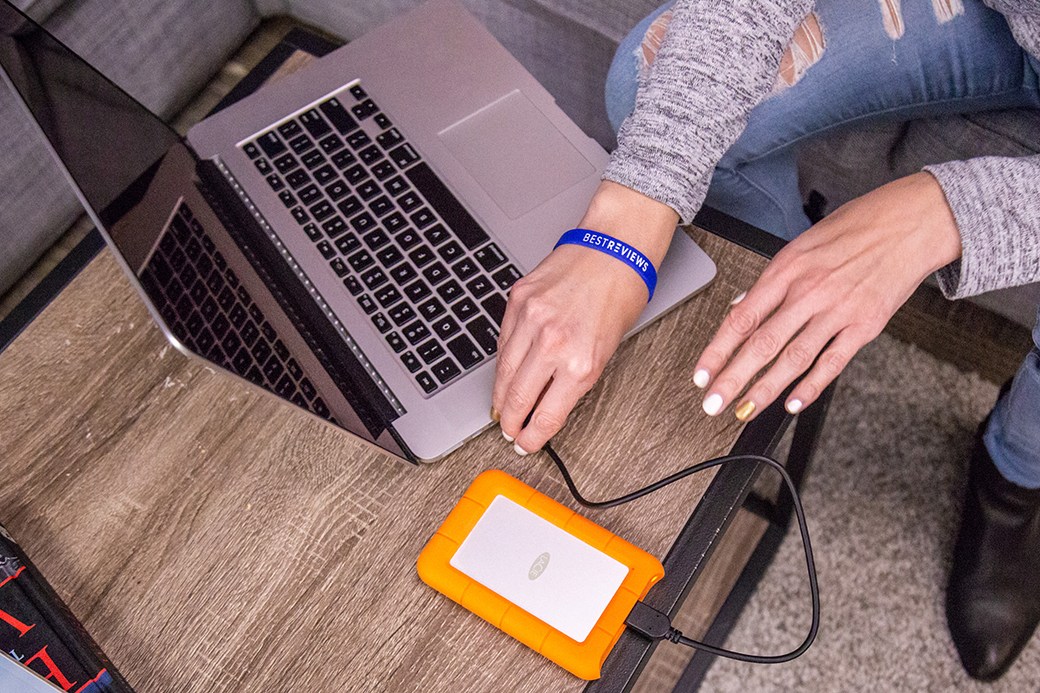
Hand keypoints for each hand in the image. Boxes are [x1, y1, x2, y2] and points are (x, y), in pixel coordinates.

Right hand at [492, 182, 678, 453]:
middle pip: (516, 398)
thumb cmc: (621, 292)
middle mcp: (552, 343)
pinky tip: (505, 372)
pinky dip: (502, 361)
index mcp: (580, 362)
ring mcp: (530, 319)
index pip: (545, 415)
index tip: (526, 443)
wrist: (613, 246)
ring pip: (502, 371)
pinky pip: (502, 341)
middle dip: (508, 421)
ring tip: (500, 408)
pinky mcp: (516, 300)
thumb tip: (551, 402)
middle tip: (507, 431)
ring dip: (499, 395)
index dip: (532, 437)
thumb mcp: (608, 348)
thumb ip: (577, 378)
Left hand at [693, 172, 961, 420]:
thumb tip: (742, 307)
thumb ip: (771, 281)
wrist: (911, 222)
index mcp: (787, 270)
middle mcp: (808, 292)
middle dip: (733, 379)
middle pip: (762, 344)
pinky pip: (832, 362)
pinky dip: (811, 387)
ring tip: (745, 410)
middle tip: (713, 404)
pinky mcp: (865, 325)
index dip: (717, 351)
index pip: (742, 319)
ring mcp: (837, 311)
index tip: (702, 374)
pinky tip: (792, 403)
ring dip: (766, 390)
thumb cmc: (856, 228)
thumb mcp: (802, 245)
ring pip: (793, 359)